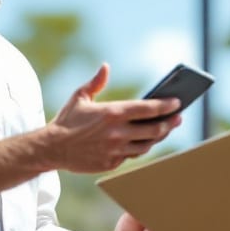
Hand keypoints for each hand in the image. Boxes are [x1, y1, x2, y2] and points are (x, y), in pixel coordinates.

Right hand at [44, 64, 180, 172]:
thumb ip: (96, 82)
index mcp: (113, 112)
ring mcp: (115, 150)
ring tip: (163, 130)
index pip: (148, 109)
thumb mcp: (79, 97)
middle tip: (178, 118)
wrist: (51, 148)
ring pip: (147, 145)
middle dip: (170, 123)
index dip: (166, 106)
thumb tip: (105, 66)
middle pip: (154, 130)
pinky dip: (139, 148)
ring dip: (158, 137)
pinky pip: (132, 156)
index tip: (177, 103)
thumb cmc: (66, 120)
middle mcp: (117, 132)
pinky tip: (143, 141)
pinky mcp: (111, 163)